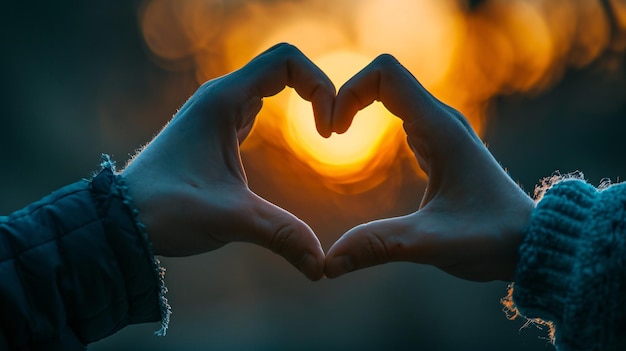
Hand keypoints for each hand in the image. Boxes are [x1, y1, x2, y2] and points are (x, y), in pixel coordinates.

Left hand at [122, 43, 334, 280]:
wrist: (120, 221)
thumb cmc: (166, 210)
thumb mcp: (231, 219)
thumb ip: (281, 234)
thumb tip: (321, 265)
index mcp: (223, 100)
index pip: (286, 61)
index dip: (320, 85)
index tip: (328, 130)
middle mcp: (219, 98)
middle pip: (282, 68)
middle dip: (317, 91)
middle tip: (332, 130)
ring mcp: (215, 114)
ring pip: (268, 86)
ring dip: (300, 100)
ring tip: (323, 131)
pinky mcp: (213, 133)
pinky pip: (255, 108)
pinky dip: (281, 115)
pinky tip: (290, 141)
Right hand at [325, 55, 534, 281]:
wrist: (531, 242)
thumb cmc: (492, 238)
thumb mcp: (431, 243)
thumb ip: (379, 246)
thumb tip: (327, 263)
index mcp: (440, 129)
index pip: (386, 75)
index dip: (350, 91)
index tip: (334, 132)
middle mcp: (441, 121)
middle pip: (384, 79)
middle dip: (347, 97)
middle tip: (330, 134)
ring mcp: (441, 132)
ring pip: (392, 95)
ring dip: (359, 107)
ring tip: (337, 137)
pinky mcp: (439, 148)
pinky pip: (400, 116)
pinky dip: (373, 122)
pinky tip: (361, 150)